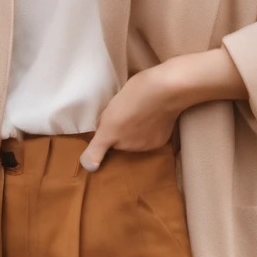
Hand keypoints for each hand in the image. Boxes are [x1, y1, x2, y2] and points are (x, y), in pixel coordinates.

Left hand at [78, 48, 248, 171]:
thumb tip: (89, 167)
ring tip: (140, 109)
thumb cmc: (136, 94)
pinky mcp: (161, 141)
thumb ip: (99, 145)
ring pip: (134, 139)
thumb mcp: (110, 112)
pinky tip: (153, 114)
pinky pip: (149, 138)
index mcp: (112, 138)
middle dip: (120, 128)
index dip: (106, 126)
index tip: (111, 115)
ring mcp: (146, 145)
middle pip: (119, 140)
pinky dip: (150, 130)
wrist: (167, 89)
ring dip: (135, 128)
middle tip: (125, 109)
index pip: (103, 140)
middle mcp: (129, 147)